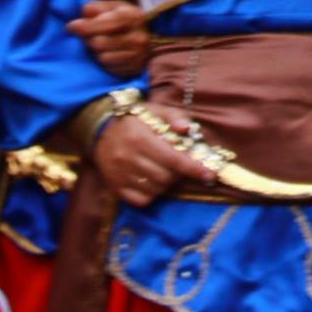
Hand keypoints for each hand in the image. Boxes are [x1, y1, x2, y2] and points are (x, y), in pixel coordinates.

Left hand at [67, 0, 150, 76]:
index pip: (106, 24)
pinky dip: (104, 63)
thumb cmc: (121, 18)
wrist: (144, 35)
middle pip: (99, 43)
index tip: (71, 26)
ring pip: (103, 58)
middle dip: (88, 39)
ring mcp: (139, 55)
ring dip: (95, 52)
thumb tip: (85, 12)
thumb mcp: (110, 7)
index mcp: (134, 17)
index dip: (85, 26)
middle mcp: (139, 37)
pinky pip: (109, 69)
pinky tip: (107, 54)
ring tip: (98, 46)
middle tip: (88, 37)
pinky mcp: (135, 68)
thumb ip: (97, 7)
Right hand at [90, 102, 215, 206]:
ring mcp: (119, 175)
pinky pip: (141, 200)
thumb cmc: (136, 120)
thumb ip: (174, 117)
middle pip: (166, 177)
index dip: (194, 168)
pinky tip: (153, 180)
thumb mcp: (155, 110)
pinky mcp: (115, 187)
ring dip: (167, 183)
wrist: (100, 131)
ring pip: (155, 190)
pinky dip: (153, 193)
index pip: (173, 158)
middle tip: (182, 166)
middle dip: (180, 174)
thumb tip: (188, 129)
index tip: (210, 175)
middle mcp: (128, 158)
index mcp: (140, 138)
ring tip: (166, 170)